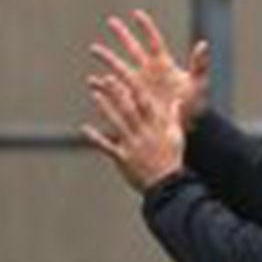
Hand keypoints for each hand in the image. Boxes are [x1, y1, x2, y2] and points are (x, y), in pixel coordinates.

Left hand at [83, 56, 186, 193]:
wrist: (167, 185)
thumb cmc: (172, 159)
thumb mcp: (176, 136)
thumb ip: (173, 117)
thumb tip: (177, 100)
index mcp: (157, 126)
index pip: (145, 103)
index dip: (135, 89)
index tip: (127, 76)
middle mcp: (143, 133)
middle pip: (129, 109)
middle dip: (118, 93)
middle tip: (106, 78)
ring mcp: (132, 145)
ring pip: (117, 123)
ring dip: (105, 108)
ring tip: (94, 94)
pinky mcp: (123, 158)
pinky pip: (107, 146)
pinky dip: (96, 138)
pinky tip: (85, 128)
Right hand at [90, 10, 211, 130]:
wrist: (184, 125)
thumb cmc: (195, 104)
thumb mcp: (198, 84)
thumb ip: (199, 65)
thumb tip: (203, 44)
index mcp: (164, 64)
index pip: (154, 41)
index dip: (146, 27)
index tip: (136, 14)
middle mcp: (149, 71)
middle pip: (133, 48)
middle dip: (122, 34)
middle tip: (111, 21)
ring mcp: (139, 84)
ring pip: (119, 67)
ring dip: (107, 58)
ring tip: (94, 49)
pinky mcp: (132, 98)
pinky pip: (115, 89)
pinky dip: (104, 85)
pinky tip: (92, 81)